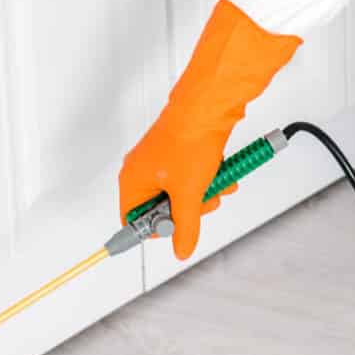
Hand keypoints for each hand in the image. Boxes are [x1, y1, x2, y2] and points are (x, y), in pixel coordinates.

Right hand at [119, 0, 300, 259]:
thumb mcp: (189, 194)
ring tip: (216, 183)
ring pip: (183, 193)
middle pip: (163, 208)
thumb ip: (185, 227)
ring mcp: (164, 159)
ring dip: (205, 194)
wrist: (211, 105)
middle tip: (201, 201)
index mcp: (132, 180)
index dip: (158, 229)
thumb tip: (182, 248)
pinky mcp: (183, 151)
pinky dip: (210, 178)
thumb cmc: (189, 139)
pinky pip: (195, 176)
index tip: (178, 228)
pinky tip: (222, 174)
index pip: (133, 220)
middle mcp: (144, 170)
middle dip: (189, 209)